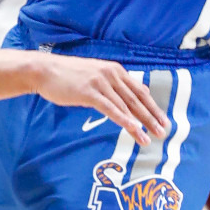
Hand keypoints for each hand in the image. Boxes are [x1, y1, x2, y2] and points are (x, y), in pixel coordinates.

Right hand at [33, 54, 169, 145]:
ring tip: (149, 138)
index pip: (140, 91)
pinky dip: (123, 120)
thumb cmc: (70, 76)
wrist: (46, 70)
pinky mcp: (90, 92)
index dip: (153, 107)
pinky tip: (133, 129)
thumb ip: (113, 85)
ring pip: (126, 106)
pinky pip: (110, 108)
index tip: (163, 120)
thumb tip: (130, 96)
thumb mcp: (96, 76)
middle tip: (163, 131)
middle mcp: (112, 74)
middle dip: (151, 117)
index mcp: (116, 71)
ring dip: (140, 124)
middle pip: (137, 100)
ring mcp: (101, 83)